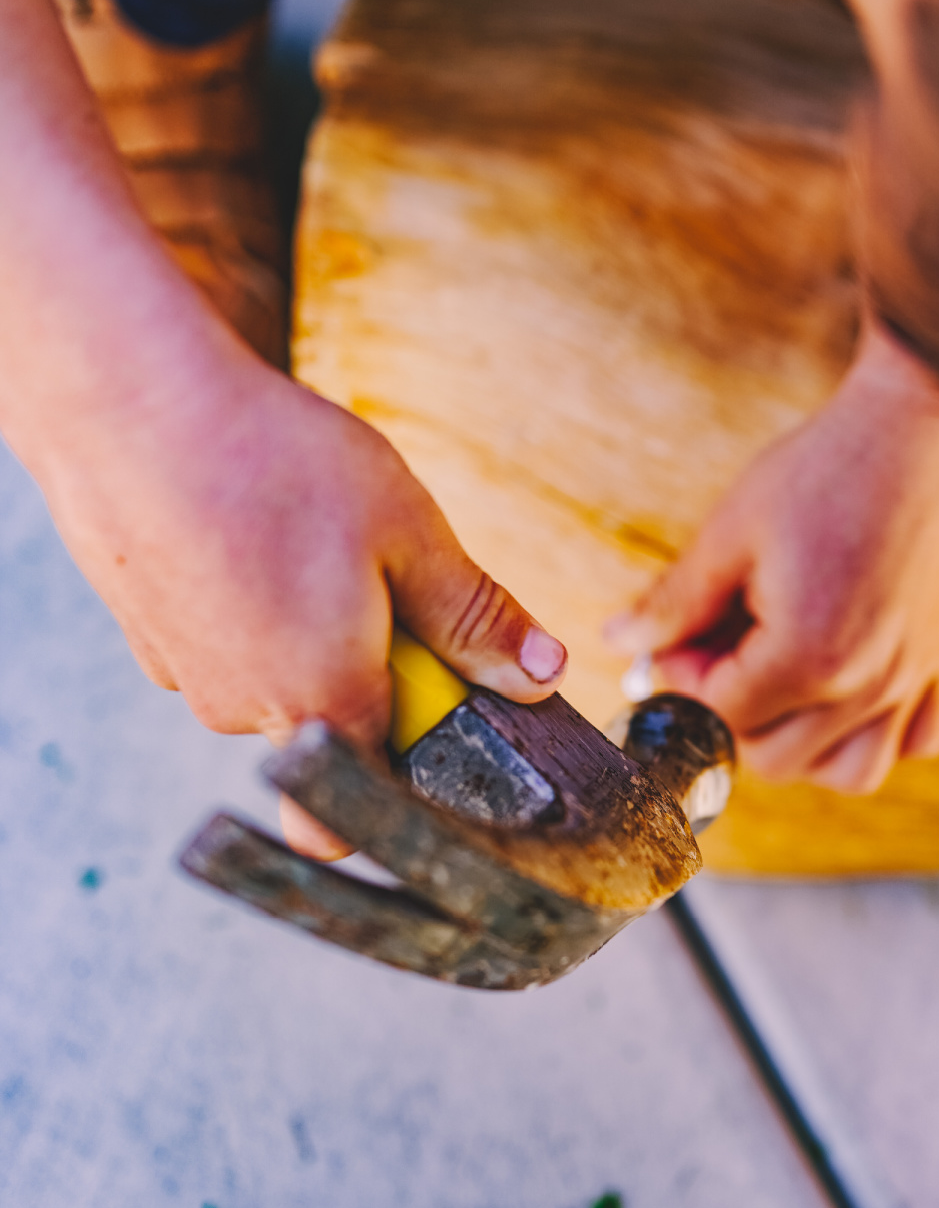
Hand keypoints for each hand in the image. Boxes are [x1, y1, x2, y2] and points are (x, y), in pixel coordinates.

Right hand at [29, 321, 565, 854]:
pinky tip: (249, 533)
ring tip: (303, 537)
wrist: (127, 401)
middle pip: (334, 730)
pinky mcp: (146, 634)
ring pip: (276, 682)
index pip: (378, 807)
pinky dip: (249, 607)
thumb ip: (475, 618)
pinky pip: (224, 645)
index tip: (441, 691)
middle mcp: (247, 713)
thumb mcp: (409, 533)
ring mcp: (187, 677)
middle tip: (375, 580)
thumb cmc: (274, 463)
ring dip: (308, 634)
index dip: (419, 763)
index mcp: (325, 703)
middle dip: (371, 673)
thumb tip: (542, 675)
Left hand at [606, 319, 938, 791]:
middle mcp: (866, 685)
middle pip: (777, 759)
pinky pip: (915, 738)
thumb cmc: (820, 473)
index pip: (721, 715)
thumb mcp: (730, 530)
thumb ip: (674, 600)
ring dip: (804, 746)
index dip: (684, 679)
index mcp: (807, 657)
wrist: (915, 427)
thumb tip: (620, 644)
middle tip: (723, 649)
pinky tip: (846, 688)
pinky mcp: (938, 659)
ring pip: (852, 771)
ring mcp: (910, 677)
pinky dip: (875, 732)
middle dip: (733, 716)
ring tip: (780, 686)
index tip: (682, 634)